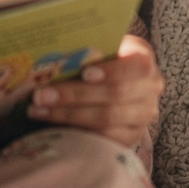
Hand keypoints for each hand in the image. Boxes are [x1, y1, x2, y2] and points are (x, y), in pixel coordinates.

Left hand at [28, 35, 162, 148]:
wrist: (111, 83)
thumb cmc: (97, 60)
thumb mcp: (96, 49)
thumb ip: (83, 53)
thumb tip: (54, 61)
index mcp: (143, 59)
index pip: (136, 67)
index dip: (112, 71)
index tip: (84, 73)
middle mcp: (150, 88)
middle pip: (116, 95)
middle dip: (75, 95)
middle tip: (41, 95)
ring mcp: (142, 116)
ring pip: (107, 118)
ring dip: (68, 115)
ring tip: (38, 110)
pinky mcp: (130, 136)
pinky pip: (104, 138)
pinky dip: (77, 131)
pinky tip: (52, 126)